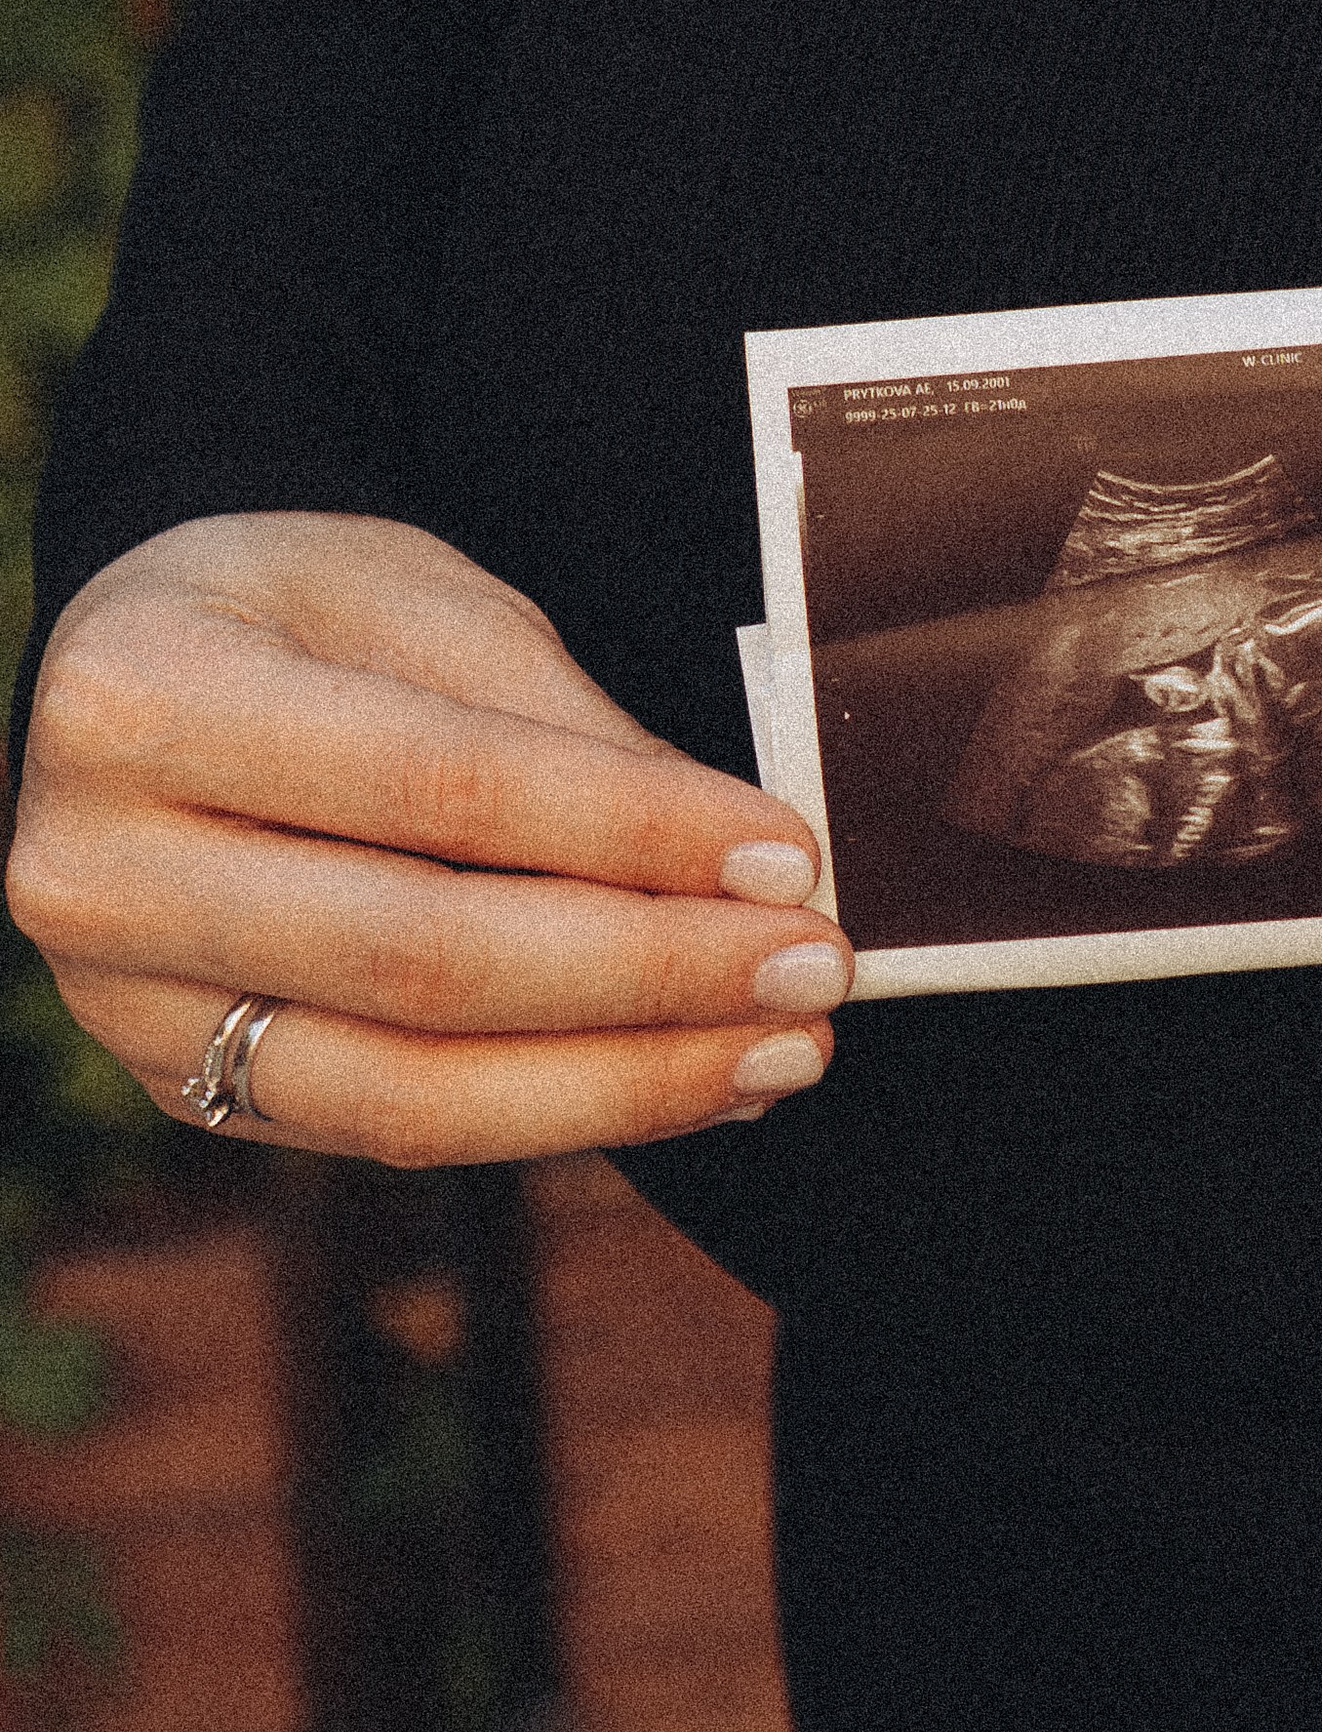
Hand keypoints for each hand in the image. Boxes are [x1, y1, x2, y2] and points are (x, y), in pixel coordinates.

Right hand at [4, 514, 850, 1161]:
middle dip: (650, 973)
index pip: (438, 785)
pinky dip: (557, 1111)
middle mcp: (97, 870)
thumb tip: (745, 861)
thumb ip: (565, 734)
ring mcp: (122, 1005)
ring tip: (782, 1053)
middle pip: (422, 957)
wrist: (146, 667)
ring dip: (623, 1081)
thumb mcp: (425, 603)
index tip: (791, 851)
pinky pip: (392, 1128)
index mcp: (142, 697)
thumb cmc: (301, 608)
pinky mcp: (180, 1089)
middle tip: (815, 968)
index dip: (629, 830)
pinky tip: (686, 1078)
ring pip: (407, 1089)